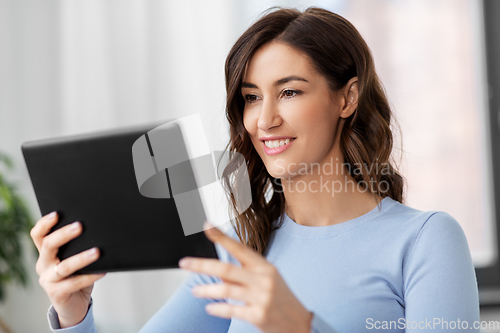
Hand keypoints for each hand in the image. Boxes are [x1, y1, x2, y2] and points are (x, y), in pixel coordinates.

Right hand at [30, 211, 105, 327]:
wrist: (74, 305)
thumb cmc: (77, 276)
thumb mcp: (74, 258)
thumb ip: (78, 246)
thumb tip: (97, 228)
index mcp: (46, 253)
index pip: (38, 235)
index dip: (45, 224)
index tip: (57, 213)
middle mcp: (43, 265)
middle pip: (48, 246)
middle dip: (64, 234)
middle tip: (80, 226)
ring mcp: (48, 280)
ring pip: (64, 266)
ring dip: (81, 257)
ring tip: (97, 251)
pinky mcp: (56, 294)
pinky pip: (74, 283)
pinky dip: (90, 276)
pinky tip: (102, 271)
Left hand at [178, 221, 312, 332]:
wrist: (300, 323)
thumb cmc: (281, 298)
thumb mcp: (267, 279)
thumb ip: (243, 274)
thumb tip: (217, 270)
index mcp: (264, 266)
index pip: (239, 248)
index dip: (221, 237)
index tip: (206, 226)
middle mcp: (263, 279)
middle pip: (226, 269)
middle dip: (202, 265)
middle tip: (184, 263)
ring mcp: (261, 298)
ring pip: (225, 289)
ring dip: (206, 290)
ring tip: (195, 290)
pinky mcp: (258, 315)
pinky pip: (231, 309)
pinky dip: (217, 308)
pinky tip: (209, 307)